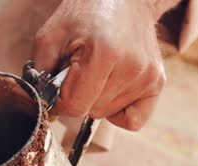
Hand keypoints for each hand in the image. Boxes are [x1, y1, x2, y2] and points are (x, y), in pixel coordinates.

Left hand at [33, 0, 168, 129]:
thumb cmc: (85, 14)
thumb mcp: (50, 37)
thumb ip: (40, 76)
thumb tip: (43, 111)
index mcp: (103, 53)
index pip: (75, 106)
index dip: (59, 101)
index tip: (57, 86)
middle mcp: (131, 67)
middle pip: (90, 111)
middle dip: (77, 95)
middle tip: (80, 69)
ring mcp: (147, 76)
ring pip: (106, 113)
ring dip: (95, 98)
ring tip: (97, 69)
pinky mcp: (157, 82)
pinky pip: (134, 120)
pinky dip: (118, 111)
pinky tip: (111, 89)